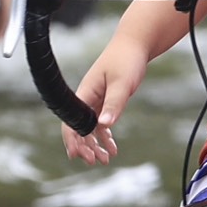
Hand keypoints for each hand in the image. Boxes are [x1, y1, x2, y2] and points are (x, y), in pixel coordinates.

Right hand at [63, 37, 150, 164]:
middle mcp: (87, 98)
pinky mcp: (106, 100)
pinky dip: (105, 136)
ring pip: (91, 128)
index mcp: (85, 93)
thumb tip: (104, 125)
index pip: (71, 121)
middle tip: (95, 161)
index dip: (72, 140)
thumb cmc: (126, 60)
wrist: (135, 45)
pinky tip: (112, 148)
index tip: (77, 155)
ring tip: (105, 160)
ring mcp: (96, 100)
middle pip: (79, 128)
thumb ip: (114, 104)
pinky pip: (101, 122)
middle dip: (84, 146)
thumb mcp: (121, 83)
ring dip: (96, 145)